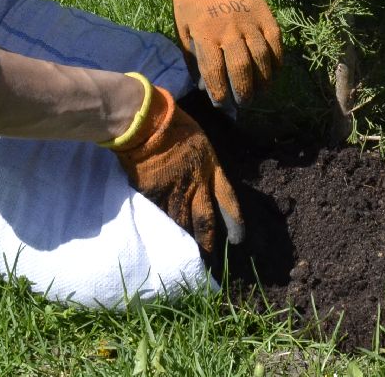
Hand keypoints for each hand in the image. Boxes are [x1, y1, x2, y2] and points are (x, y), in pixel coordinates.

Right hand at [109, 82, 243, 257]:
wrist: (145, 124)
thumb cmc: (173, 123)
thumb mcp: (199, 141)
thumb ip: (204, 161)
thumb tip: (204, 173)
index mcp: (211, 170)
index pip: (228, 201)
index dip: (235, 222)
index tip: (238, 239)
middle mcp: (195, 186)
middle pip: (205, 221)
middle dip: (208, 242)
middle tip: (209, 260)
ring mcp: (173, 194)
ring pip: (181, 225)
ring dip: (183, 242)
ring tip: (185, 259)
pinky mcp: (152, 197)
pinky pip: (158, 219)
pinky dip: (160, 231)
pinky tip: (161, 242)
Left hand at [165, 0, 282, 105]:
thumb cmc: (189, 0)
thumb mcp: (182, 29)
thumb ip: (194, 57)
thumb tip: (205, 86)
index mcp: (205, 33)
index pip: (215, 72)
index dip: (220, 93)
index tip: (222, 103)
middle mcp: (229, 28)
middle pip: (242, 68)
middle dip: (244, 91)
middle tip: (244, 102)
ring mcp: (249, 18)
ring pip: (262, 56)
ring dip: (263, 80)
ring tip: (260, 91)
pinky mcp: (264, 10)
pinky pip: (276, 40)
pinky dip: (277, 59)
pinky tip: (274, 71)